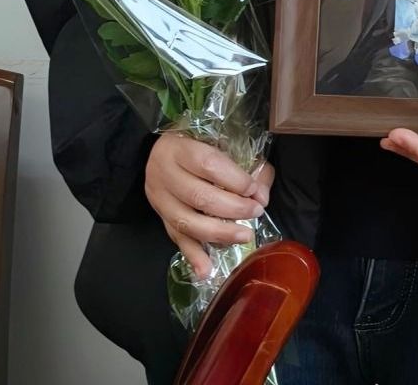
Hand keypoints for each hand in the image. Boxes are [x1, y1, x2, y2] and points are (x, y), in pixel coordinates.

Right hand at [144, 131, 271, 278]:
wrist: (156, 156)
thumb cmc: (198, 148)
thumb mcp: (221, 145)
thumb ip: (248, 167)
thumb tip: (262, 196)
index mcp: (180, 149)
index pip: (209, 164)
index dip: (235, 180)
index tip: (255, 190)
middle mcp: (165, 175)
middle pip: (198, 196)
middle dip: (233, 208)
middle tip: (255, 212)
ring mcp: (160, 200)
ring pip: (187, 222)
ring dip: (219, 233)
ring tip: (245, 236)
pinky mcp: (161, 220)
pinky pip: (176, 240)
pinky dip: (193, 257)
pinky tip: (206, 271)